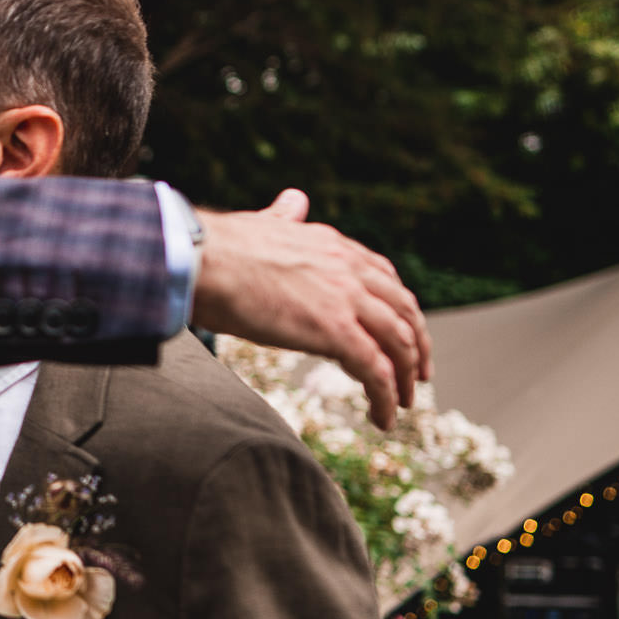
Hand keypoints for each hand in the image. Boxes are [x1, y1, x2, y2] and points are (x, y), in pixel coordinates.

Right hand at [191, 190, 429, 429]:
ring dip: (404, 377)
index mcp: (333, 245)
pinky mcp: (334, 330)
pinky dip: (386, 397)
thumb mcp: (263, 224)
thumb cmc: (218, 248)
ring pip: (398, 342)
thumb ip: (284, 217)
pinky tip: (383, 417)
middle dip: (417, 344)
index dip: (399, 309)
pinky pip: (375, 370)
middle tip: (417, 374)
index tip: (400, 331)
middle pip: (404, 310)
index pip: (385, 278)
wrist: (202, 259)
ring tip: (402, 403)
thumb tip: (293, 201)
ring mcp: (346, 298)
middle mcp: (349, 268)